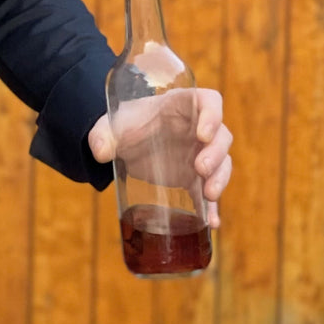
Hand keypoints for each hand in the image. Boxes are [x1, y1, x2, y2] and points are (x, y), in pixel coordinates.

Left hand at [87, 87, 231, 228]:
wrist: (123, 145)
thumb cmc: (123, 127)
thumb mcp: (108, 127)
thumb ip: (101, 136)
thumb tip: (100, 152)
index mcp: (180, 106)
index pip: (208, 101)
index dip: (213, 115)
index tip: (203, 134)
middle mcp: (197, 128)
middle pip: (221, 136)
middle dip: (216, 154)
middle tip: (200, 169)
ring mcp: (199, 153)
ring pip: (222, 163)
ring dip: (220, 178)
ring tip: (209, 195)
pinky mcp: (194, 177)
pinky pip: (209, 191)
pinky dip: (212, 207)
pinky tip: (212, 223)